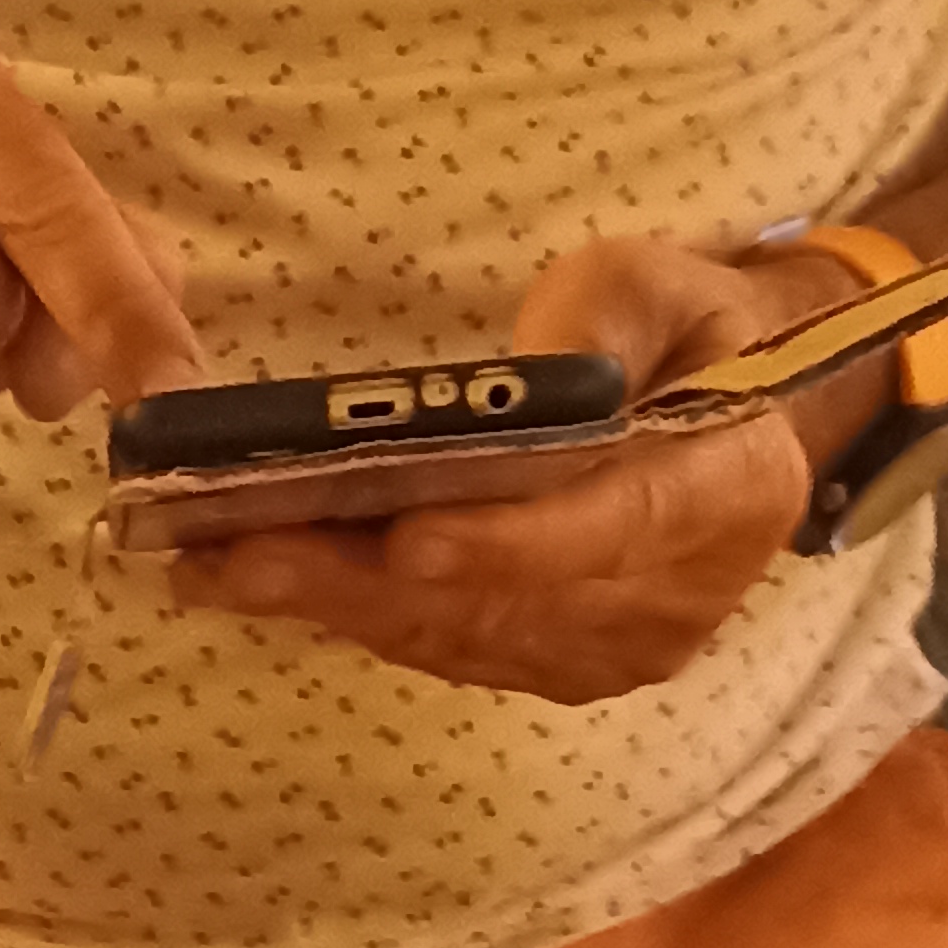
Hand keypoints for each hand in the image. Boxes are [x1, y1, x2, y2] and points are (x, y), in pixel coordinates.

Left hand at [166, 231, 875, 705]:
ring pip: (458, 635)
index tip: (410, 538)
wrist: (728, 416)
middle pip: (504, 598)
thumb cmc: (686, 331)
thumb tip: (518, 380)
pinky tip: (262, 582)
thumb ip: (601, 317)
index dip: (511, 543)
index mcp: (734, 490)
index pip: (614, 526)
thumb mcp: (659, 281)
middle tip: (236, 551)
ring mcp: (615, 647)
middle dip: (362, 576)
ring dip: (333, 604)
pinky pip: (445, 648)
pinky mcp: (558, 666)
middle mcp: (678, 595)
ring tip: (213, 565)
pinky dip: (354, 614)